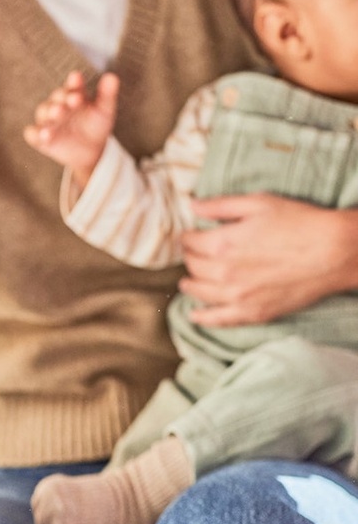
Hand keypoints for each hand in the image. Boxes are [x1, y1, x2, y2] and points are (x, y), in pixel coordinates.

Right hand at [23, 70, 119, 188]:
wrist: (90, 151)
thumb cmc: (96, 126)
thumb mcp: (104, 110)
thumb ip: (107, 94)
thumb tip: (112, 77)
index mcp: (73, 94)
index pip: (72, 86)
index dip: (74, 83)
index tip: (77, 78)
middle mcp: (58, 105)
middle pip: (55, 98)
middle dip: (61, 98)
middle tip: (71, 100)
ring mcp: (48, 121)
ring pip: (42, 112)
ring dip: (48, 112)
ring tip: (56, 114)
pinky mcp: (40, 138)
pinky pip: (32, 134)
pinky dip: (35, 133)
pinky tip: (43, 135)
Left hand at [181, 195, 357, 325]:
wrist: (334, 252)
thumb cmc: (300, 223)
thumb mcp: (259, 203)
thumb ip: (221, 206)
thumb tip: (192, 205)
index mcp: (222, 243)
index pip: (191, 242)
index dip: (188, 237)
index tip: (190, 235)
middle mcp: (224, 272)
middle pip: (193, 266)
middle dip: (190, 258)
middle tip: (193, 254)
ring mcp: (237, 296)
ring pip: (199, 292)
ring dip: (190, 284)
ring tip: (188, 281)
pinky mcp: (252, 312)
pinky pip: (217, 319)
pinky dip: (202, 317)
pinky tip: (194, 315)